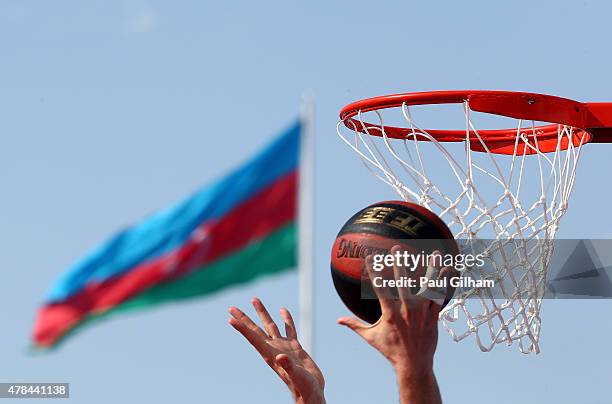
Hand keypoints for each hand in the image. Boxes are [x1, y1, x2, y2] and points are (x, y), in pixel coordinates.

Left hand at [228, 298, 324, 403]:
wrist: (312, 395)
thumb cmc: (304, 390)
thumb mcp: (297, 377)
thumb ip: (289, 367)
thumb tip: (281, 356)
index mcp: (271, 356)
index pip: (254, 338)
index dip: (242, 328)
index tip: (230, 318)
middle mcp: (274, 349)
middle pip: (256, 330)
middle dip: (244, 319)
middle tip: (231, 308)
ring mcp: (284, 348)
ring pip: (270, 326)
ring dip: (263, 313)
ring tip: (255, 300)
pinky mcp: (295, 348)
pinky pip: (289, 330)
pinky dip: (286, 319)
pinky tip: (283, 310)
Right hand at [337, 247, 452, 403]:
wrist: (414, 365)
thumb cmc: (390, 350)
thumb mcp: (370, 337)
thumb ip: (354, 325)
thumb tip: (338, 320)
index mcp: (390, 313)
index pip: (380, 287)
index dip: (374, 271)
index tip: (370, 257)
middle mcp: (407, 310)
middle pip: (403, 282)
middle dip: (400, 263)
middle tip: (397, 248)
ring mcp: (422, 312)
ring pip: (427, 286)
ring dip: (431, 268)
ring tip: (433, 253)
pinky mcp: (434, 316)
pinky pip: (440, 296)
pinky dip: (443, 282)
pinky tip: (446, 269)